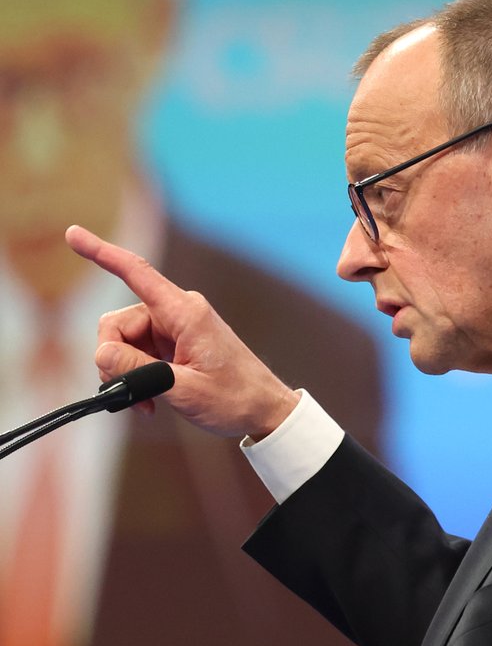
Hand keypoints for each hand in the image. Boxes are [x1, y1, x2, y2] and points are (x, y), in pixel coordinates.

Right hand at [65, 224, 300, 438]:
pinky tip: (150, 402)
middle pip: (119, 324)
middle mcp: (177, 312)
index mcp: (184, 312)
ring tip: (147, 404)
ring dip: (127, 375)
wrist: (264, 411)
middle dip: (114, 360)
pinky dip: (137, 377)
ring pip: (125, 342)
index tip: (72, 234)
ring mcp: (175, 328)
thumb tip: (101, 352)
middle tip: (129, 394)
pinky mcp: (174, 344)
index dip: (101, 253)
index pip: (136, 273)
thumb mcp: (182, 388)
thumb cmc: (234, 399)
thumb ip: (139, 370)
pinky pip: (138, 354)